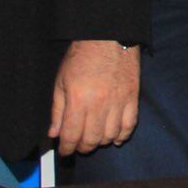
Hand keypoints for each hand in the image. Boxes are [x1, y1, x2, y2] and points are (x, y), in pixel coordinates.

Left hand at [48, 40, 139, 156]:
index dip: (67, 148)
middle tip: (79, 145)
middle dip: (83, 147)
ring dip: (101, 141)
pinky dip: (122, 135)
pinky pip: (129, 125)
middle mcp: (99, 104)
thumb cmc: (82, 56)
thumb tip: (55, 134)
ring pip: (110, 136)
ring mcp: (118, 102)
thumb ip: (57, 110)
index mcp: (78, 100)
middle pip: (92, 140)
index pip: (72, 136)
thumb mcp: (61, 81)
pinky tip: (115, 137)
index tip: (65, 150)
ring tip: (95, 137)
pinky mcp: (133, 97)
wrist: (109, 37)